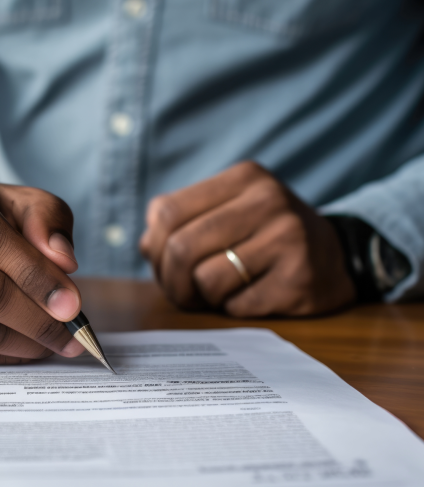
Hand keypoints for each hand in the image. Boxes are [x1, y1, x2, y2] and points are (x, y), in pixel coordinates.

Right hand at [0, 159, 85, 364]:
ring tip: (57, 341)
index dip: (33, 273)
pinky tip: (27, 348)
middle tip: (72, 331)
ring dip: (23, 341)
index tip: (72, 302)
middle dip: (35, 316)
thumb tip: (63, 261)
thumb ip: (44, 218)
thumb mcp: (12, 200)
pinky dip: (0, 356)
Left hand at [138, 161, 355, 316]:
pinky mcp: (299, 279)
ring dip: (202, 297)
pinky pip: (236, 305)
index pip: (166, 212)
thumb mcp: (230, 210)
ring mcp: (288, 238)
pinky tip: (251, 296)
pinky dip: (231, 308)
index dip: (153, 246)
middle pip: (180, 248)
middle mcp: (268, 200)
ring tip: (219, 292)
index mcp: (244, 177)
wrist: (340, 257)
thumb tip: (146, 246)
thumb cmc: (266, 235)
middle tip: (182, 291)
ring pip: (206, 280)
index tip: (162, 262)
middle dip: (170, 281)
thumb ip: (183, 221)